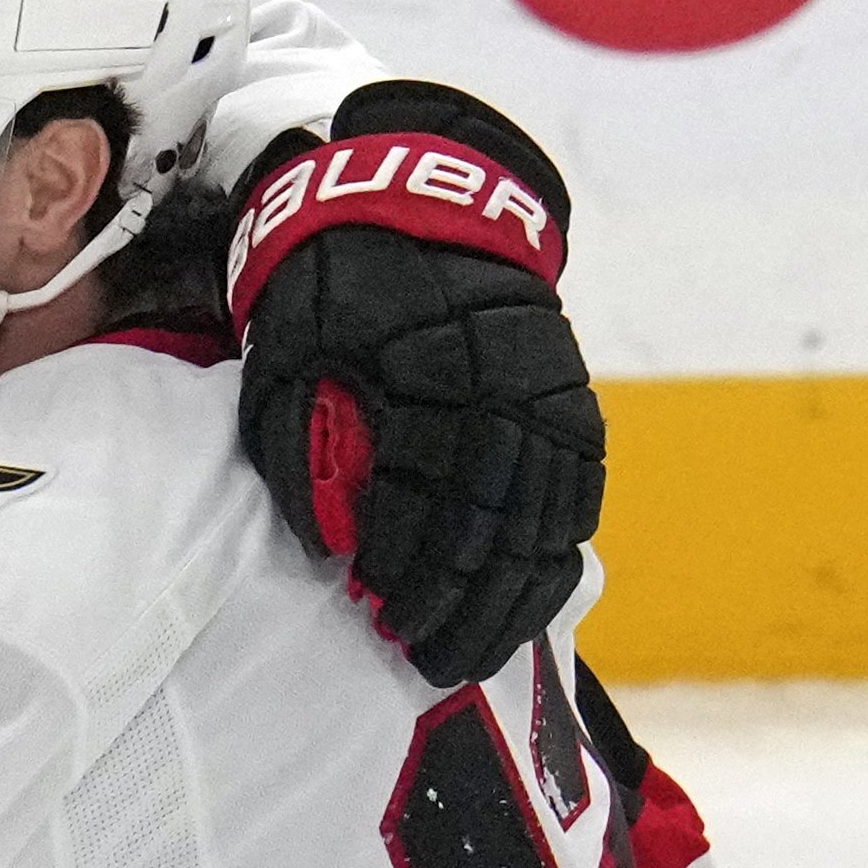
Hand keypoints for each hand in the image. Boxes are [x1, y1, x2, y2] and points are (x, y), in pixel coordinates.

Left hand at [225, 81, 606, 686]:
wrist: (411, 206)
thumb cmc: (325, 296)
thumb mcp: (287, 363)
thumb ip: (306, 453)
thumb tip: (336, 549)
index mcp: (422, 377)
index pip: (421, 499)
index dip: (404, 569)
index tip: (380, 619)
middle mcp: (500, 388)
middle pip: (491, 524)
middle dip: (460, 605)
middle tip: (429, 661)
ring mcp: (548, 392)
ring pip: (544, 519)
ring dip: (511, 596)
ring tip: (476, 651)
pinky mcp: (573, 395)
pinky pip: (579, 489)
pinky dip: (558, 547)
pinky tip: (533, 594)